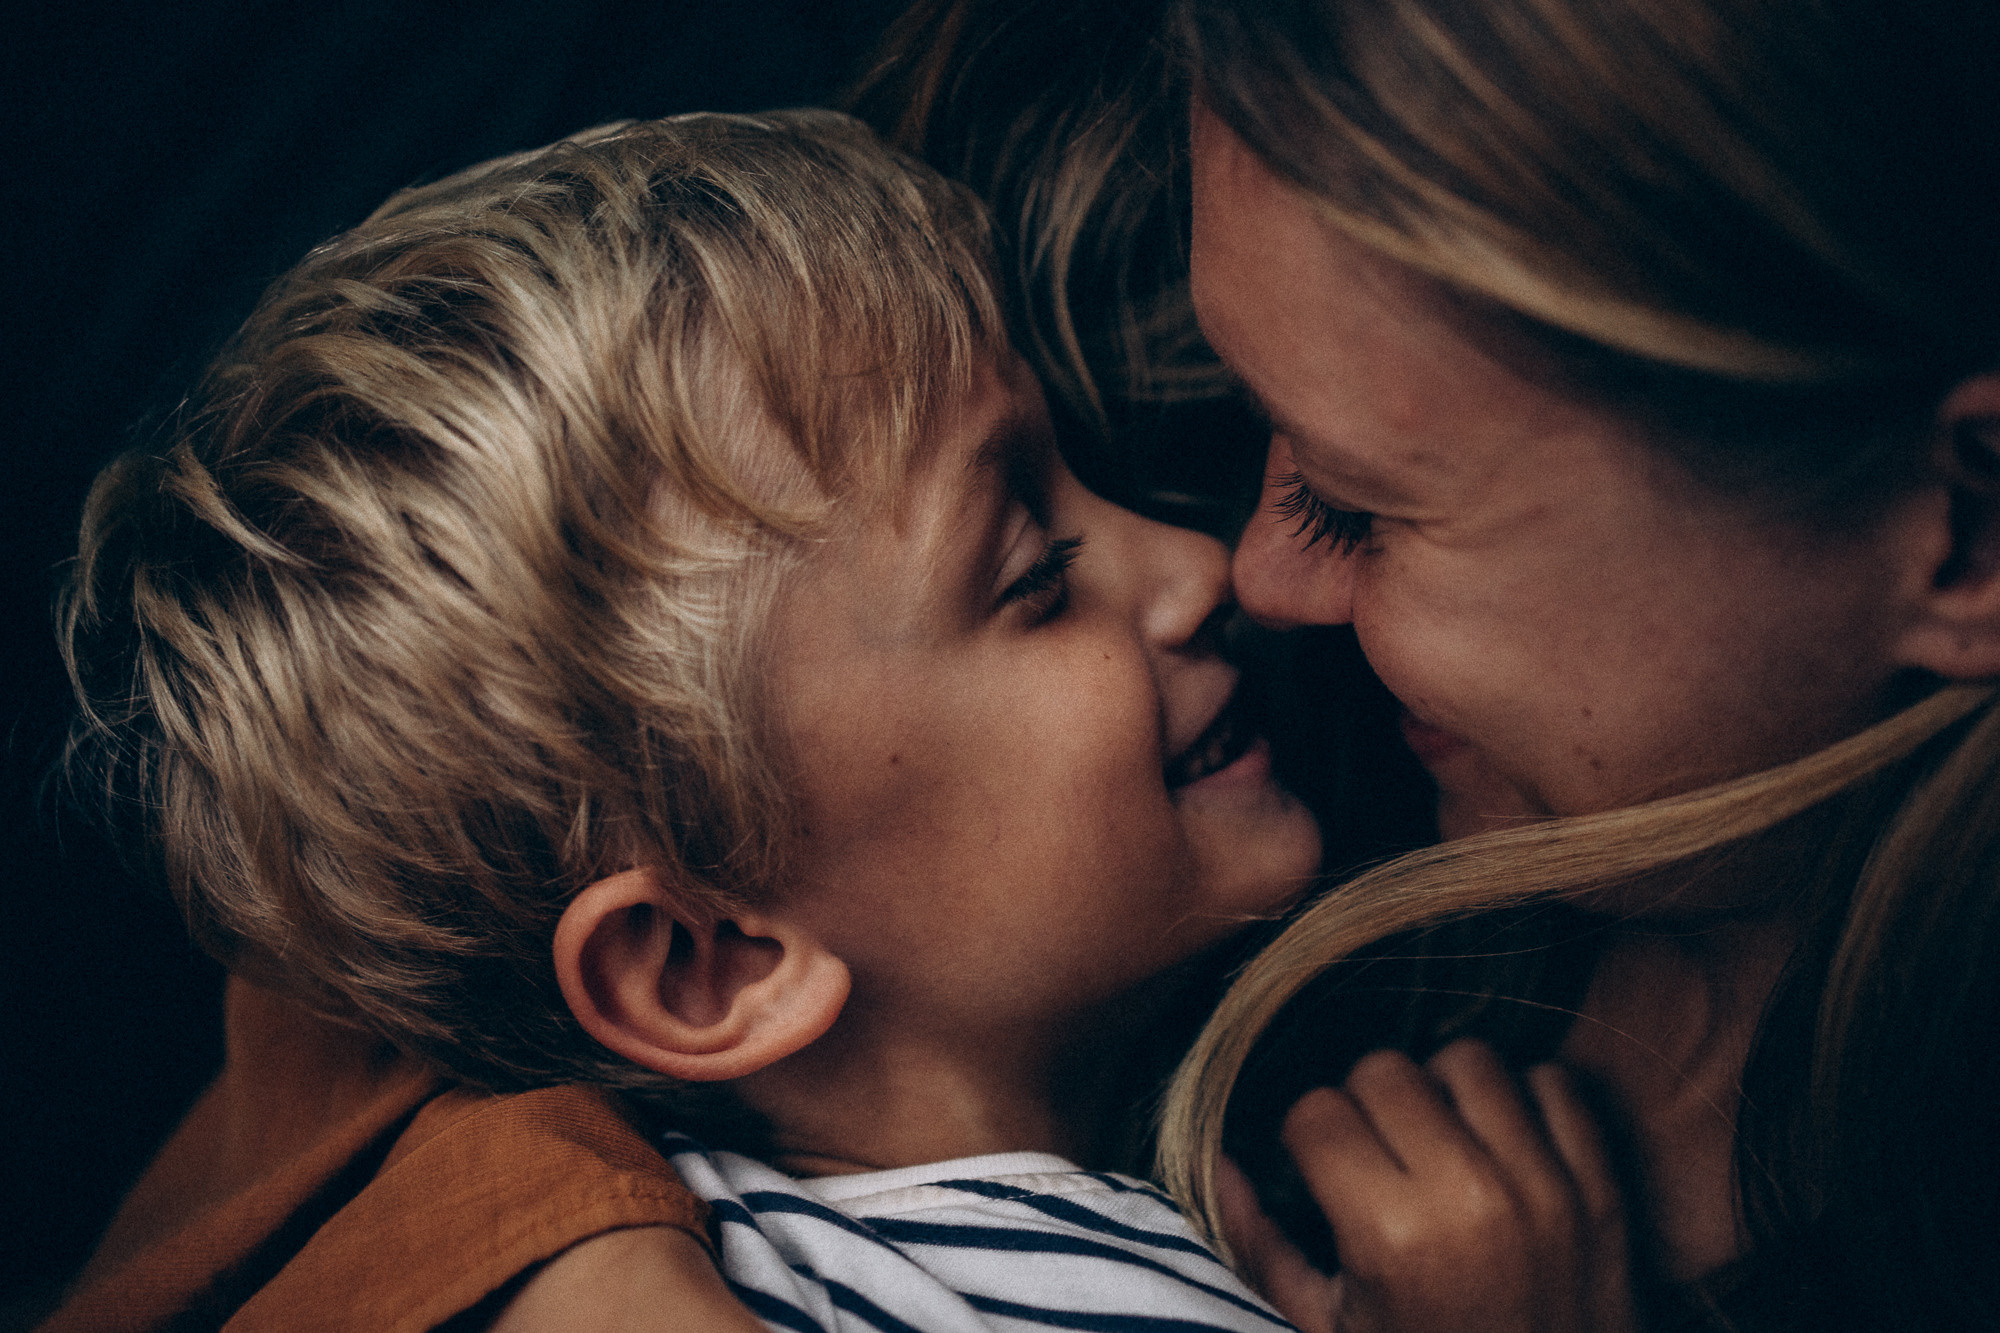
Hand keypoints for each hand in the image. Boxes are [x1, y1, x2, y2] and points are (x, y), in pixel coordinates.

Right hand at [1218, 1040, 1635, 1332]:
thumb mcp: (1324, 1327)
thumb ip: (1257, 1246)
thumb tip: (1216, 1159)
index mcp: (1391, 1235)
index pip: (1315, 1111)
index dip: (1305, 1137)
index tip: (1319, 1169)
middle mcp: (1470, 1196)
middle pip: (1384, 1068)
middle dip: (1365, 1104)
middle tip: (1375, 1155)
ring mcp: (1546, 1185)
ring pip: (1467, 1058)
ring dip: (1441, 1090)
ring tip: (1438, 1142)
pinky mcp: (1601, 1186)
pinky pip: (1552, 1083)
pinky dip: (1523, 1102)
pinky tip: (1501, 1147)